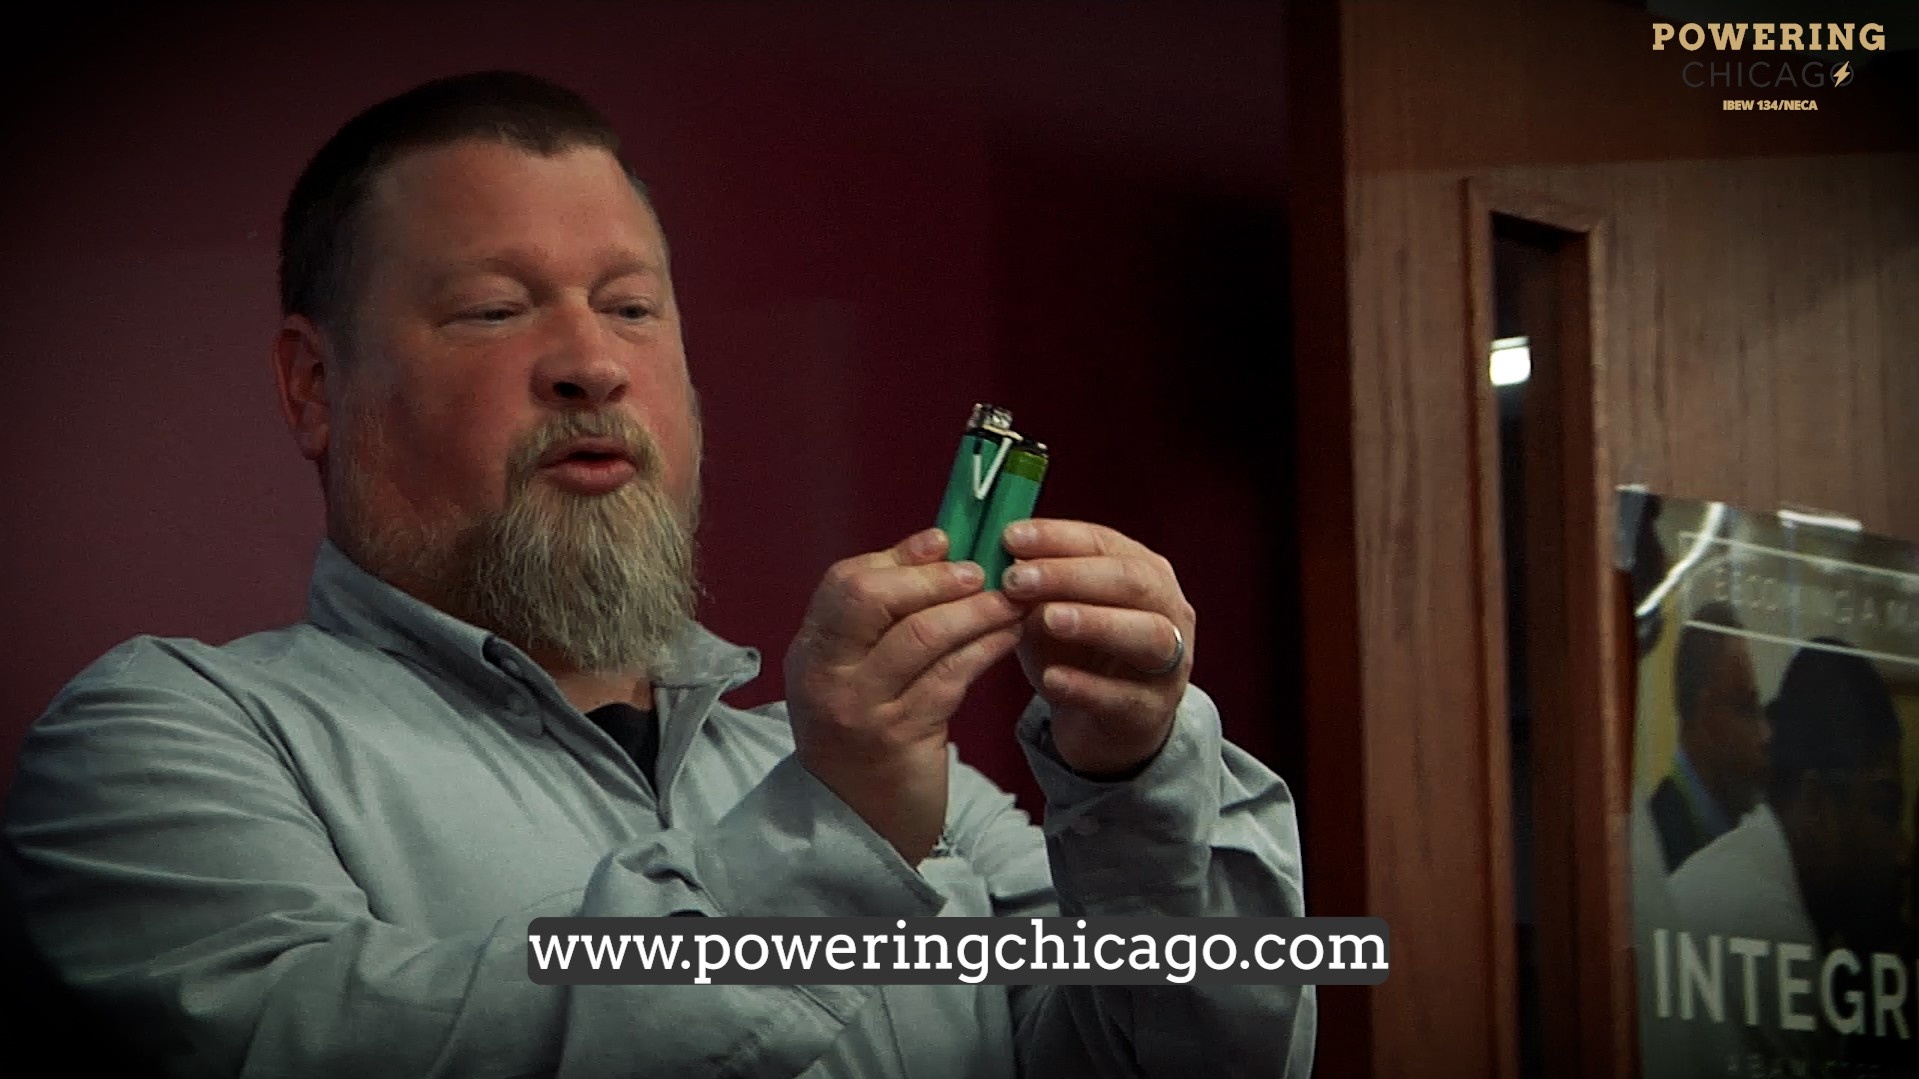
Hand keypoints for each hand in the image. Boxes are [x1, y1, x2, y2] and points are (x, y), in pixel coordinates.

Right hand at [785, 528, 1023, 862]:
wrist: (860, 823)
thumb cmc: (867, 734)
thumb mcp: (855, 675)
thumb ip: (883, 619)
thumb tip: (935, 548)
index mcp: (812, 652)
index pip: (844, 583)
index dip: (899, 557)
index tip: (944, 542)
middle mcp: (826, 677)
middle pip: (873, 600)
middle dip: (935, 579)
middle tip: (983, 570)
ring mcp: (861, 709)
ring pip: (923, 636)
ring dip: (976, 609)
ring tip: (1011, 598)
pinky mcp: (902, 738)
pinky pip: (952, 676)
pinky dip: (987, 647)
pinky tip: (1011, 635)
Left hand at [999, 519, 1193, 777]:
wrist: (1103, 725)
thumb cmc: (1078, 654)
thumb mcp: (1050, 612)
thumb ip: (1033, 586)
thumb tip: (997, 555)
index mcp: (1144, 572)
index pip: (1103, 543)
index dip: (1056, 538)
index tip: (1008, 538)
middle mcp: (1168, 610)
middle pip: (1131, 581)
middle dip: (1070, 576)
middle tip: (1016, 579)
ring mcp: (1168, 662)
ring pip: (1147, 635)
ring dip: (1096, 622)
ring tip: (1047, 619)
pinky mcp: (1152, 710)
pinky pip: (1124, 697)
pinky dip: (1087, 686)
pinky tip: (1051, 679)